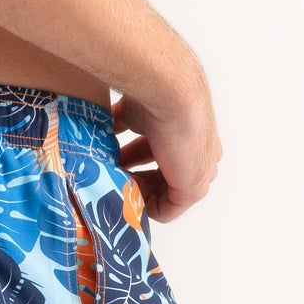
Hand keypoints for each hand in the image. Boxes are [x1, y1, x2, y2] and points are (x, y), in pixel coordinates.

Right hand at [111, 71, 221, 222]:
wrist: (169, 93)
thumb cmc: (155, 94)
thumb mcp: (133, 113)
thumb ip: (123, 125)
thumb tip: (102, 130)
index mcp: (192, 136)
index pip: (166, 157)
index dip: (138, 161)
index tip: (115, 162)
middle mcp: (201, 156)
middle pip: (165, 178)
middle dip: (136, 178)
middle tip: (112, 176)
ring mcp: (200, 174)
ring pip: (164, 195)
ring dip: (137, 191)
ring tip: (114, 184)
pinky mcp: (193, 188)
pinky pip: (166, 210)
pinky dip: (143, 206)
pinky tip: (122, 194)